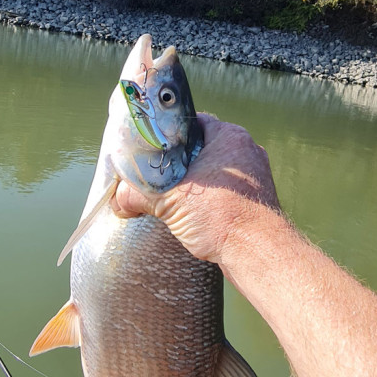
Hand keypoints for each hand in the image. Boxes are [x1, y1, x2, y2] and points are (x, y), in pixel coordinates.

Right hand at [113, 114, 279, 265]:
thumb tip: (118, 199)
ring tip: (174, 199)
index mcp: (229, 137)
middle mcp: (246, 152)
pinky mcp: (256, 201)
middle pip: (202, 149)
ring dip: (195, 185)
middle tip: (158, 177)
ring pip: (214, 173)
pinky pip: (226, 193)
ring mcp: (255, 177)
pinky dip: (210, 201)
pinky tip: (195, 216)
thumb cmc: (222, 217)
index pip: (192, 123)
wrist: (258, 254)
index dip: (169, 135)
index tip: (152, 150)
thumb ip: (137, 194)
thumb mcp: (169, 201)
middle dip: (179, 164)